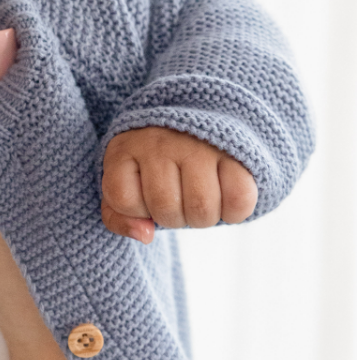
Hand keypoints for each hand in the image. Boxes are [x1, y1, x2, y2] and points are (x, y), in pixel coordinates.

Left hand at [101, 127, 257, 244]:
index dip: (137, 209)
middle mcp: (161, 141)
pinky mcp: (237, 152)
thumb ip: (119, 218)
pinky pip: (239, 201)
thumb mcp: (125, 186)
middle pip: (166, 209)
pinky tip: (225, 196)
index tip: (145, 191)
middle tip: (179, 197)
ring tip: (201, 197)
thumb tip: (146, 235)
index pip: (124, 200)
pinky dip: (234, 212)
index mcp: (125, 148)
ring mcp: (200, 144)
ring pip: (201, 209)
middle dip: (173, 217)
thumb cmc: (155, 167)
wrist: (199, 123)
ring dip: (203, 217)